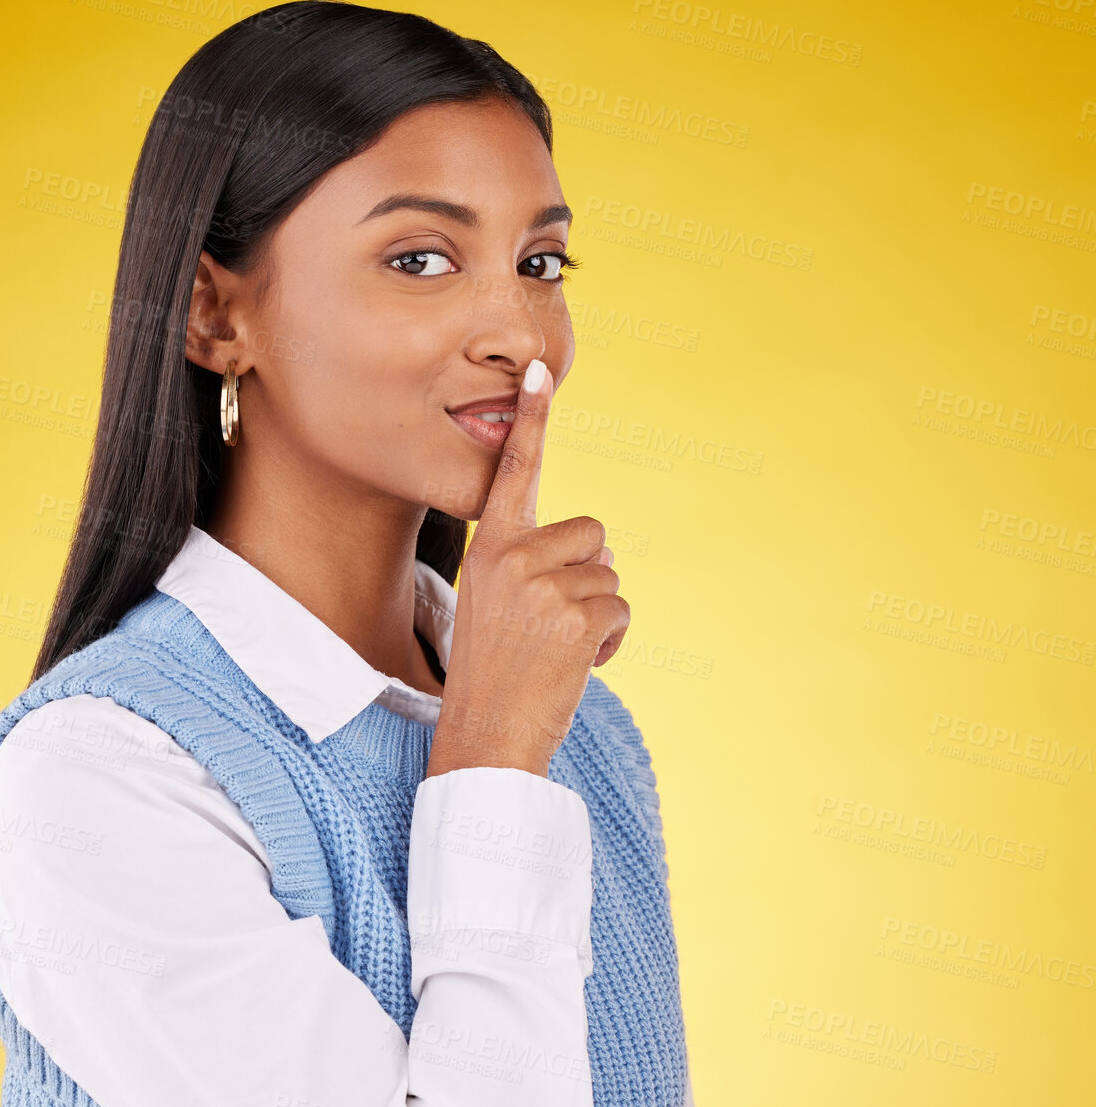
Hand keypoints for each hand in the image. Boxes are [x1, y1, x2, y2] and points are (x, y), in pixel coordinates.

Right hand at [427, 359, 629, 779]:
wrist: (486, 734)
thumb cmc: (494, 672)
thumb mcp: (495, 605)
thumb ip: (530, 565)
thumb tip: (596, 550)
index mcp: (490, 550)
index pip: (515, 475)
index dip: (532, 423)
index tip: (539, 373)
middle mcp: (513, 558)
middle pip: (593, 534)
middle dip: (588, 575)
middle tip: (550, 624)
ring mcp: (544, 586)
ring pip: (610, 575)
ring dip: (598, 613)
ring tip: (557, 649)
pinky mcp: (575, 616)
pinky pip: (621, 609)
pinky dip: (611, 640)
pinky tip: (575, 664)